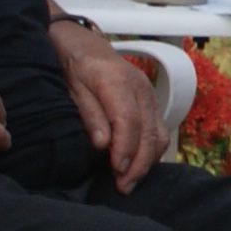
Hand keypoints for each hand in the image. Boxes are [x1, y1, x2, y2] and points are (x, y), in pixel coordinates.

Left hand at [54, 20, 164, 192]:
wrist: (82, 42)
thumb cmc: (72, 65)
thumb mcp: (71, 87)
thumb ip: (89, 114)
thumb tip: (102, 144)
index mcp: (118, 82)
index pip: (129, 121)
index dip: (125, 149)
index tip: (117, 172)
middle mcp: (141, 88)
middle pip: (150, 132)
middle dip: (139, 164)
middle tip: (124, 188)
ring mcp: (149, 95)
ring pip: (159, 134)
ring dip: (148, 161)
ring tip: (129, 182)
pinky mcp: (151, 101)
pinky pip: (159, 130)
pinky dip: (151, 151)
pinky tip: (137, 165)